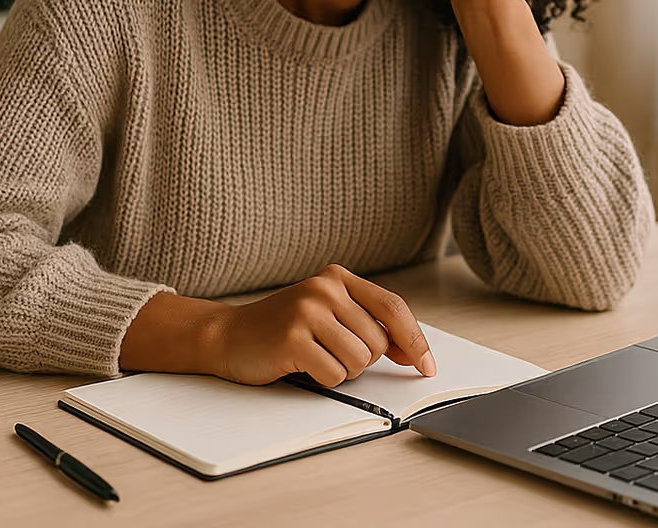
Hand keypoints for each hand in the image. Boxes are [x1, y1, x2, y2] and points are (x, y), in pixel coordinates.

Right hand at [203, 264, 434, 386]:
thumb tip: (411, 351)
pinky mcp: (293, 338)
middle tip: (331, 352)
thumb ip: (367, 323)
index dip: (415, 340)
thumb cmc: (285, 328)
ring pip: (358, 361)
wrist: (229, 335)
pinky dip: (322, 379)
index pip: (392, 307)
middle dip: (362, 360)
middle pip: (377, 342)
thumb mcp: (328, 313)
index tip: (427, 366)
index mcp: (338, 277)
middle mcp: (325, 288)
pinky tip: (301, 364)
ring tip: (315, 355)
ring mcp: (307, 311)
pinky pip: (333, 375)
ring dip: (341, 370)